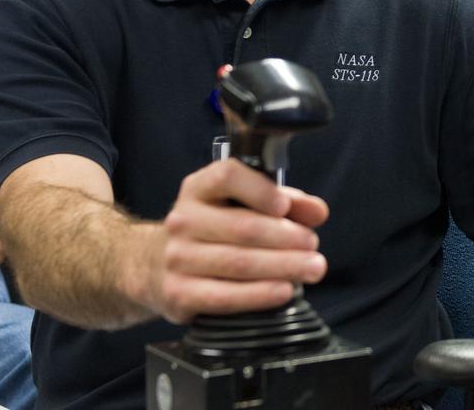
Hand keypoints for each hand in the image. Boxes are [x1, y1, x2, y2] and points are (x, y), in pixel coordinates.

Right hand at [145, 159, 329, 324]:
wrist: (156, 265)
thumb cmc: (213, 229)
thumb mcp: (246, 204)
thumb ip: (286, 203)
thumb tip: (317, 212)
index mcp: (200, 188)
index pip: (227, 176)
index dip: (260, 190)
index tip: (285, 206)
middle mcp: (183, 220)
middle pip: (242, 227)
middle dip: (286, 238)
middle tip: (314, 246)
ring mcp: (177, 258)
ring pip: (237, 263)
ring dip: (282, 267)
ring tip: (312, 269)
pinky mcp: (178, 293)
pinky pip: (224, 296)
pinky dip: (259, 295)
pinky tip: (284, 290)